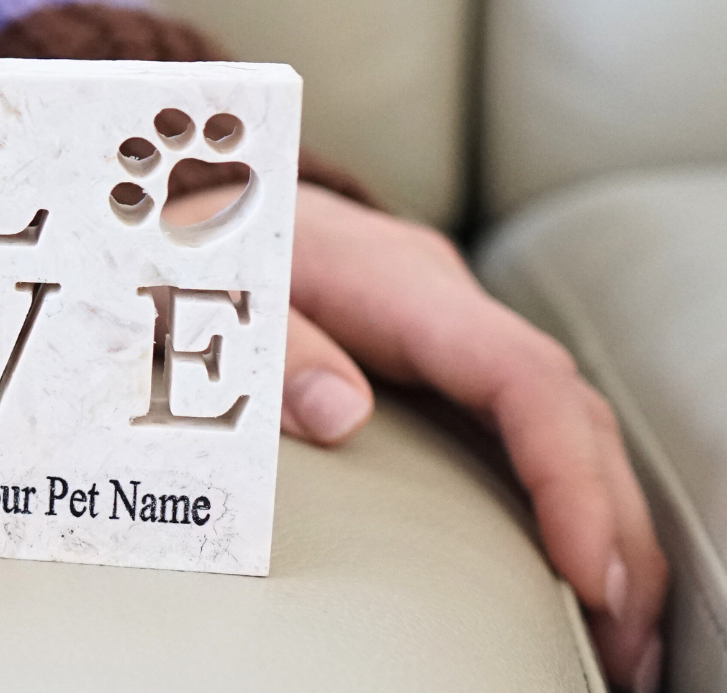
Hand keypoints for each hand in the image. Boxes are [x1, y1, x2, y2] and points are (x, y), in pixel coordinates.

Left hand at [165, 183, 666, 690]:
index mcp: (399, 285)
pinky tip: (567, 564)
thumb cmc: (205, 238)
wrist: (204, 187)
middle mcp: (443, 304)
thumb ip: (271, 344)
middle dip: (612, 526)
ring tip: (619, 634)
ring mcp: (446, 328)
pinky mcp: (433, 353)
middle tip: (628, 645)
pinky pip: (521, 425)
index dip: (566, 474)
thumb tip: (342, 417)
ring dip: (602, 523)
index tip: (586, 566)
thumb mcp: (214, 287)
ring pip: (562, 421)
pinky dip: (558, 496)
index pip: (521, 378)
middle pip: (569, 410)